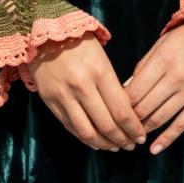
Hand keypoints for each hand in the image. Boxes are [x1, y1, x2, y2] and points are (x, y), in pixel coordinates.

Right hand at [28, 33, 146, 150]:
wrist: (43, 35)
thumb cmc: (79, 43)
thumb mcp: (102, 57)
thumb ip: (113, 84)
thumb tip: (126, 111)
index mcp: (100, 72)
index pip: (121, 110)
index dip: (134, 129)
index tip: (141, 136)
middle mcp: (82, 86)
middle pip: (106, 125)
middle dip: (123, 140)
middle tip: (132, 145)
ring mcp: (64, 96)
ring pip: (87, 132)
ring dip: (104, 144)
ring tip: (115, 147)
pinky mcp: (50, 102)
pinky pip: (70, 127)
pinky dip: (85, 138)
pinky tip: (96, 142)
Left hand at [123, 17, 183, 154]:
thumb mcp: (162, 42)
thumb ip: (144, 65)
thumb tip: (125, 88)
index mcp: (161, 61)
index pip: (133, 91)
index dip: (120, 105)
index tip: (112, 112)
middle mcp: (175, 77)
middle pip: (144, 107)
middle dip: (129, 121)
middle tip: (119, 129)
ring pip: (160, 118)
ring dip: (144, 130)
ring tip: (133, 139)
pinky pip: (183, 123)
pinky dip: (167, 139)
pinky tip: (155, 149)